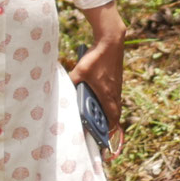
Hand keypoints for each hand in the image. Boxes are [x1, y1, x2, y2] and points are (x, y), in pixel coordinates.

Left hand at [71, 2, 126, 151]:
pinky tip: (100, 99)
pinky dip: (109, 102)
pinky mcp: (117, 79)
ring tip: (100, 119)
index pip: (112, 118)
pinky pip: (114, 96)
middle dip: (109, 123)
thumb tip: (62, 89)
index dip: (109, 130)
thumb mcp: (80, 71)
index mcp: (107, 94)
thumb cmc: (96, 58)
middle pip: (115, 114)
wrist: (111, 41)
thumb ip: (71, 81)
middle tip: (102, 131)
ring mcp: (117, 86)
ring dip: (109, 112)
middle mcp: (115, 92)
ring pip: (115, 105)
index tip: (104, 139)